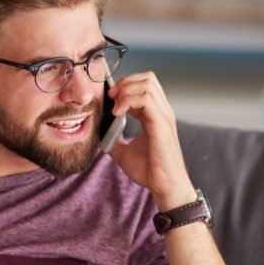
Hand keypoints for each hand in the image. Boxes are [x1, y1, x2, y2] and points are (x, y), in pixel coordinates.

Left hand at [107, 72, 195, 210]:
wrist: (163, 186)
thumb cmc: (150, 171)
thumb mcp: (124, 153)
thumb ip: (114, 142)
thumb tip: (99, 137)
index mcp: (154, 115)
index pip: (144, 85)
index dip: (125, 85)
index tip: (110, 97)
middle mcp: (161, 111)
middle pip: (148, 78)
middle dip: (125, 82)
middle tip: (111, 97)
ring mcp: (163, 116)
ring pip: (147, 84)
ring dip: (126, 90)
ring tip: (115, 106)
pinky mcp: (161, 124)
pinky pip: (146, 99)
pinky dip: (129, 100)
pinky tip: (118, 113)